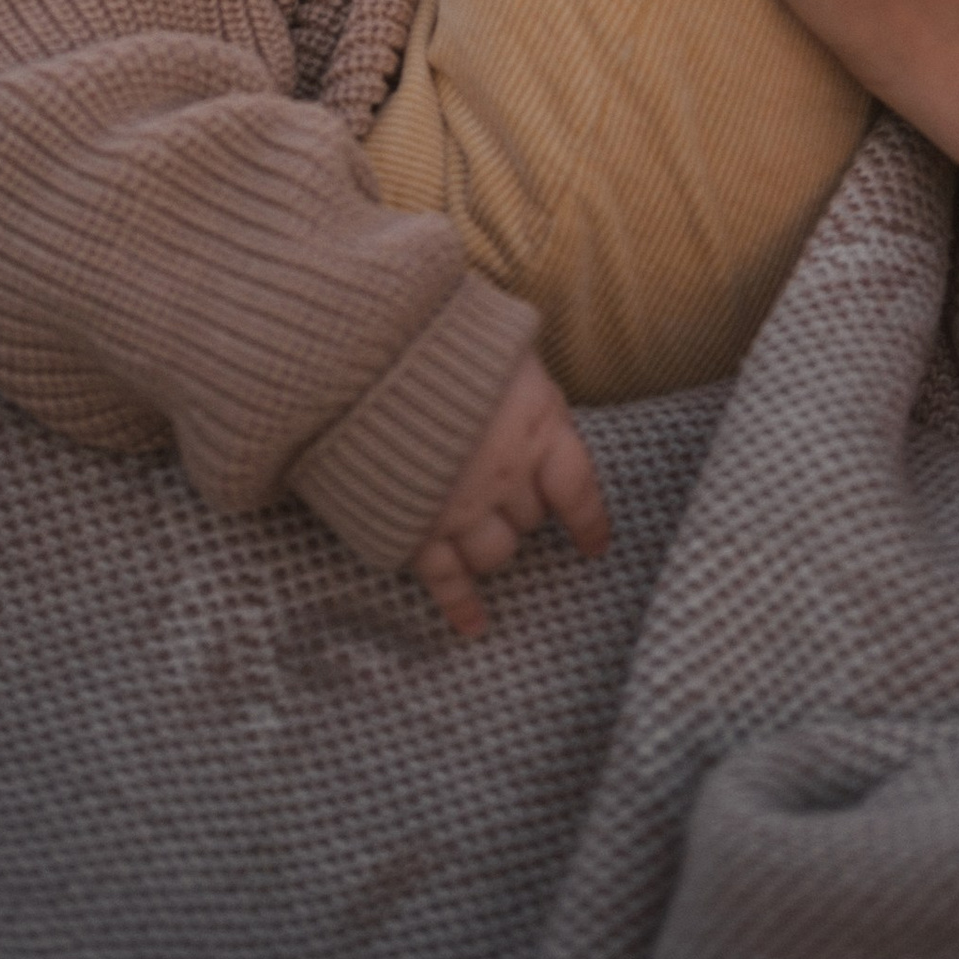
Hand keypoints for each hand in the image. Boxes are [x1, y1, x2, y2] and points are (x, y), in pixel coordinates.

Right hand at [410, 350, 610, 639]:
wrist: (363, 356)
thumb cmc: (433, 333)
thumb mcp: (497, 343)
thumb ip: (518, 377)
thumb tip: (526, 376)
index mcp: (537, 425)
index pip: (578, 488)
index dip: (588, 521)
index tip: (596, 545)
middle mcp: (507, 476)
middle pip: (530, 519)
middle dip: (521, 511)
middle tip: (505, 499)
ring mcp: (461, 508)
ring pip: (495, 554)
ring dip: (492, 548)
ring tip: (481, 536)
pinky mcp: (415, 530)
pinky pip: (446, 582)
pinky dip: (460, 606)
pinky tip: (472, 625)